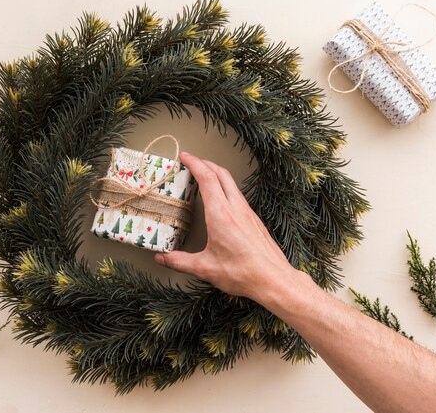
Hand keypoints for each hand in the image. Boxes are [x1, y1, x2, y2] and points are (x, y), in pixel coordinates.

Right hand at [154, 151, 298, 302]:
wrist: (274, 279)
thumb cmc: (242, 273)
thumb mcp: (205, 268)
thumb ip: (180, 261)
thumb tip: (161, 258)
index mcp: (220, 214)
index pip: (207, 178)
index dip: (194, 163)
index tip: (184, 157)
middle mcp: (235, 208)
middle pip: (221, 173)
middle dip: (205, 163)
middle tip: (192, 162)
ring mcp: (247, 212)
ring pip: (231, 183)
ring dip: (216, 174)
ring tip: (204, 177)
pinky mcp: (254, 220)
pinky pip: (237, 196)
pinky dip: (225, 188)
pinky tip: (220, 200)